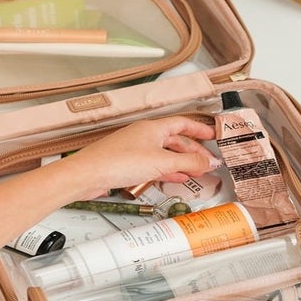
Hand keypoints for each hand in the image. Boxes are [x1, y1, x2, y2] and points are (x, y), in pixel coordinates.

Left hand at [0, 117, 220, 246]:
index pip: (182, 124)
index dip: (199, 130)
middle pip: (175, 140)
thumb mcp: (161, 162)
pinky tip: (173, 177)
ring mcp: (135, 149)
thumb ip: (188, 162)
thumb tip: (209, 161)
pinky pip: (154, 164)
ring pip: (165, 153)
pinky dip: (167, 170)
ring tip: (195, 172)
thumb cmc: (118, 161)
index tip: (212, 134)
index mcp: (153, 127)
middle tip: (207, 161)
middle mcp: (144, 135)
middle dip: (192, 151)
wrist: (87, 175)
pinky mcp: (127, 163)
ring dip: (181, 162)